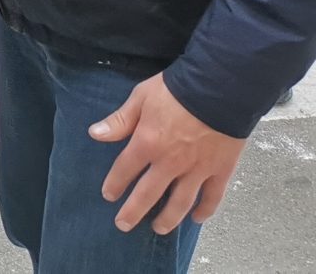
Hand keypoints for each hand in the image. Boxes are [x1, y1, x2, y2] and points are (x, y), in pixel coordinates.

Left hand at [92, 74, 247, 234]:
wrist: (219, 87)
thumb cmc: (177, 89)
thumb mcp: (141, 97)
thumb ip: (120, 120)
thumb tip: (95, 134)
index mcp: (148, 143)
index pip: (125, 169)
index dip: (115, 184)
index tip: (108, 195)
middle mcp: (170, 163)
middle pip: (148, 194)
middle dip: (133, 212)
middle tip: (123, 224)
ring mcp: (196, 170)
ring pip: (180, 203)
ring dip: (167, 219)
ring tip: (158, 228)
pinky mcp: (220, 170)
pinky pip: (212, 197)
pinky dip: (205, 211)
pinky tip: (197, 219)